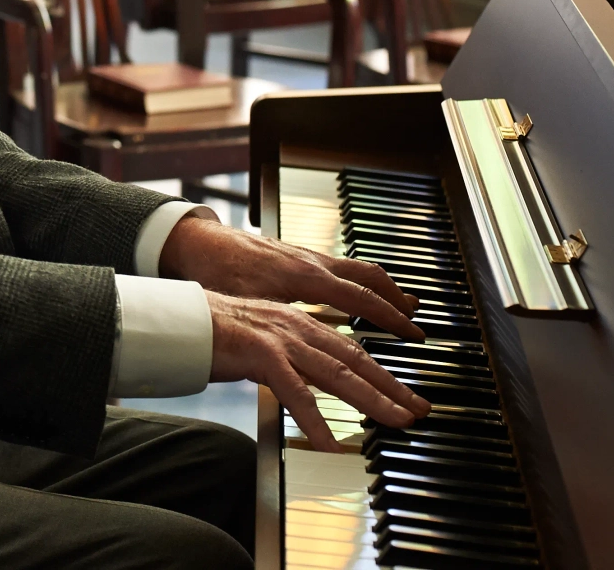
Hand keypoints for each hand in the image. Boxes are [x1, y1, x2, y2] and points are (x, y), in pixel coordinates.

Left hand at [160, 212, 425, 340]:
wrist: (195, 242)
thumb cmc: (219, 274)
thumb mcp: (249, 310)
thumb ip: (278, 341)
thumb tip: (297, 372)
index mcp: (306, 277)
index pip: (361, 298)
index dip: (390, 318)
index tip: (414, 335)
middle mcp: (312, 263)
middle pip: (368, 283)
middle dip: (396, 305)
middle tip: (418, 323)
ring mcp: (305, 256)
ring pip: (356, 270)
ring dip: (383, 289)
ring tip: (405, 308)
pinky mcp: (296, 256)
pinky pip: (339, 266)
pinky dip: (360, 280)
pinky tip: (363, 293)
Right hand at [206, 291, 430, 450]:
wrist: (180, 317)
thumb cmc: (214, 332)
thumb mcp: (261, 341)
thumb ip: (286, 357)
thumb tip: (302, 380)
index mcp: (299, 324)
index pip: (351, 350)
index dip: (381, 372)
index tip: (404, 393)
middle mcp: (297, 328)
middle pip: (355, 361)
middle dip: (391, 387)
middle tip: (419, 410)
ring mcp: (281, 340)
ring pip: (338, 374)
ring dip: (372, 400)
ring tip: (396, 421)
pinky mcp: (261, 355)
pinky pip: (295, 392)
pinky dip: (315, 419)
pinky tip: (329, 442)